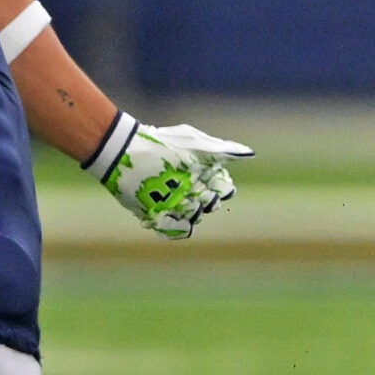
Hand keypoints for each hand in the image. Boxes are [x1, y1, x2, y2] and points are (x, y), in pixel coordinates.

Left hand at [91, 116, 253, 237]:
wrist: (124, 152)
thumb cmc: (162, 145)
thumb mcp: (195, 145)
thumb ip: (222, 150)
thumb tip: (250, 154)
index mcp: (202, 172)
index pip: (223, 188)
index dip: (223, 189)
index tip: (216, 184)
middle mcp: (189, 188)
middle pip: (209, 205)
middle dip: (207, 202)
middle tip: (196, 193)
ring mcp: (172, 202)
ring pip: (193, 217)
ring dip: (191, 213)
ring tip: (181, 204)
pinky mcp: (154, 213)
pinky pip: (171, 228)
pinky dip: (174, 228)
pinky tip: (169, 218)